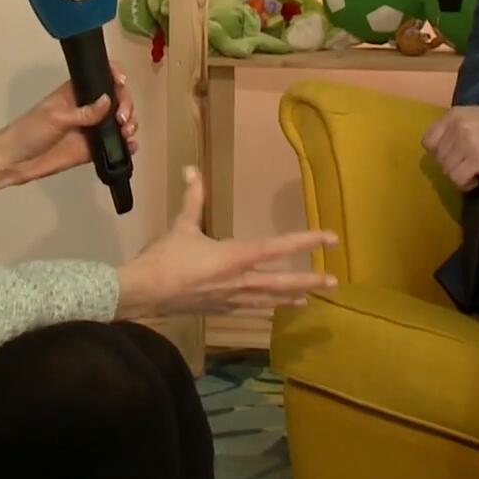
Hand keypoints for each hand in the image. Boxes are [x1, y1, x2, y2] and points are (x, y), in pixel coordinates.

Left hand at [0, 63, 138, 197]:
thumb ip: (83, 112)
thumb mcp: (55, 118)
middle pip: (117, 99)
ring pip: (120, 122)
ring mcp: (92, 129)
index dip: (115, 75)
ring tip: (126, 133)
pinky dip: (126, 145)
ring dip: (130, 124)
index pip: (101, 77)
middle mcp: (88, 108)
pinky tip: (130, 147)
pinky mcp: (93, 149)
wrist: (15, 162)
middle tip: (122, 119)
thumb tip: (108, 101)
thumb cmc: (29, 131)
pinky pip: (115, 145)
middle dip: (126, 105)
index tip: (122, 82)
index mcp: (76, 92)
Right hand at [114, 167, 337, 318]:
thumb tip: (192, 168)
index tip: (331, 238)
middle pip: (283, 282)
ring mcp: (232, 298)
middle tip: (334, 282)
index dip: (307, 240)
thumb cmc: (165, 257)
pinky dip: (266, 308)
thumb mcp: (181, 225)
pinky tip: (271, 309)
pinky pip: (251, 309)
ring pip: (270, 300)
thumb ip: (193, 198)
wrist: (144, 292)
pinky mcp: (221, 309)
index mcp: (236, 256)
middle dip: (310, 281)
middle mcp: (241, 280)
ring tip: (310, 299)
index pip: (279, 247)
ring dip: (292, 297)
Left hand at [420, 106, 478, 190]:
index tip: (452, 157)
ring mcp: (465, 142)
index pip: (427, 140)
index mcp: (454, 114)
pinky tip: (477, 179)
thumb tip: (441, 147)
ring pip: (446, 170)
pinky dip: (465, 184)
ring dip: (459, 175)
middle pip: (437, 158)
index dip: (439, 153)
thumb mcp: (476, 116)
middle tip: (467, 167)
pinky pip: (457, 179)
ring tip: (474, 172)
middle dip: (451, 166)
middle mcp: (456, 126)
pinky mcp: (475, 159)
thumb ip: (456, 127)